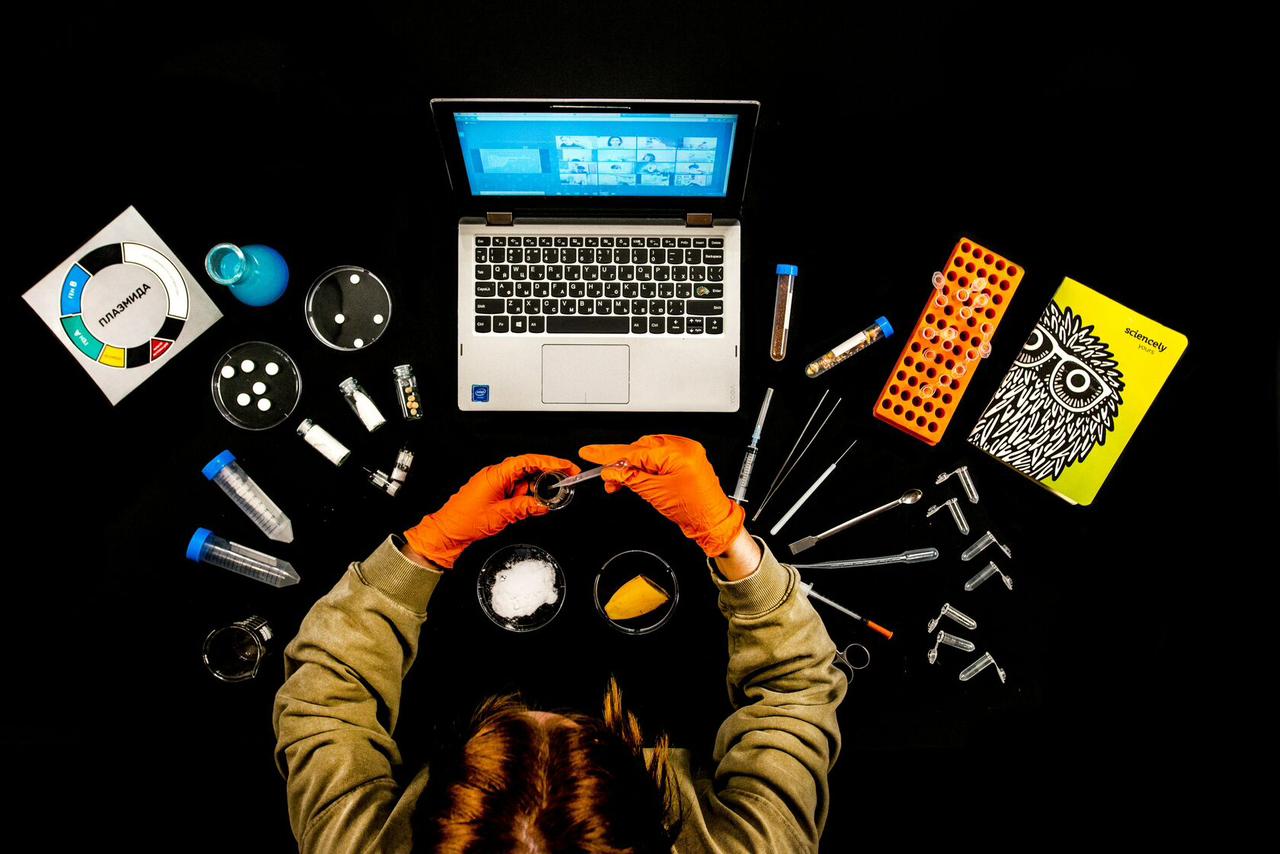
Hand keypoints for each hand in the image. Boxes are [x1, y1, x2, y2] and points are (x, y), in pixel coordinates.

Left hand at [404, 454, 578, 567]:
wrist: (445, 534)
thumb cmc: (464, 523)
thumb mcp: (501, 516)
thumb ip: (524, 508)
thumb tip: (542, 505)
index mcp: (495, 474)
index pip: (527, 461)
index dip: (549, 461)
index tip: (564, 465)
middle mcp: (494, 475)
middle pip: (527, 467)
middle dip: (546, 474)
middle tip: (564, 479)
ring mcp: (492, 484)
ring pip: (522, 480)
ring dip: (535, 488)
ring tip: (547, 498)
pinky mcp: (492, 493)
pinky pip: (513, 489)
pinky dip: (525, 495)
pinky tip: (532, 504)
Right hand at [579, 435, 744, 556]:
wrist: (712, 522)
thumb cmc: (692, 510)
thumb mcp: (654, 493)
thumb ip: (630, 478)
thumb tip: (611, 471)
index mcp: (677, 452)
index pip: (634, 450)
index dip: (608, 453)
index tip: (590, 452)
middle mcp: (683, 447)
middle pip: (640, 448)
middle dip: (621, 464)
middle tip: (608, 479)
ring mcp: (685, 452)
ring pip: (647, 452)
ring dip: (632, 467)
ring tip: (620, 483)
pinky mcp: (685, 459)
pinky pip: (658, 456)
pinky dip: (645, 467)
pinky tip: (635, 478)